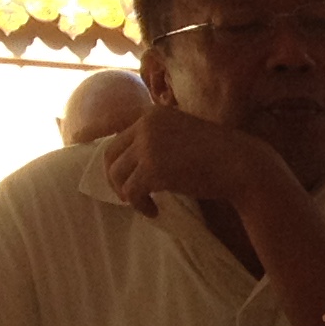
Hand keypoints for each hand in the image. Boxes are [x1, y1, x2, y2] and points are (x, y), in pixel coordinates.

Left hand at [94, 102, 296, 220]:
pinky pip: (132, 191)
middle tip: (127, 195)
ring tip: (145, 204)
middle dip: (114, 178)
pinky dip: (140, 205)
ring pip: (118, 175)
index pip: (116, 126)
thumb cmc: (222, 155)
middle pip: (111, 154)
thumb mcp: (186, 134)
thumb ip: (161, 139)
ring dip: (128, 193)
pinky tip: (154, 212)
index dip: (98, 138)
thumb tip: (136, 162)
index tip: (82, 144)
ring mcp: (148, 146)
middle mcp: (146, 125)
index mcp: (153, 113)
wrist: (243, 165)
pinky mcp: (153, 169)